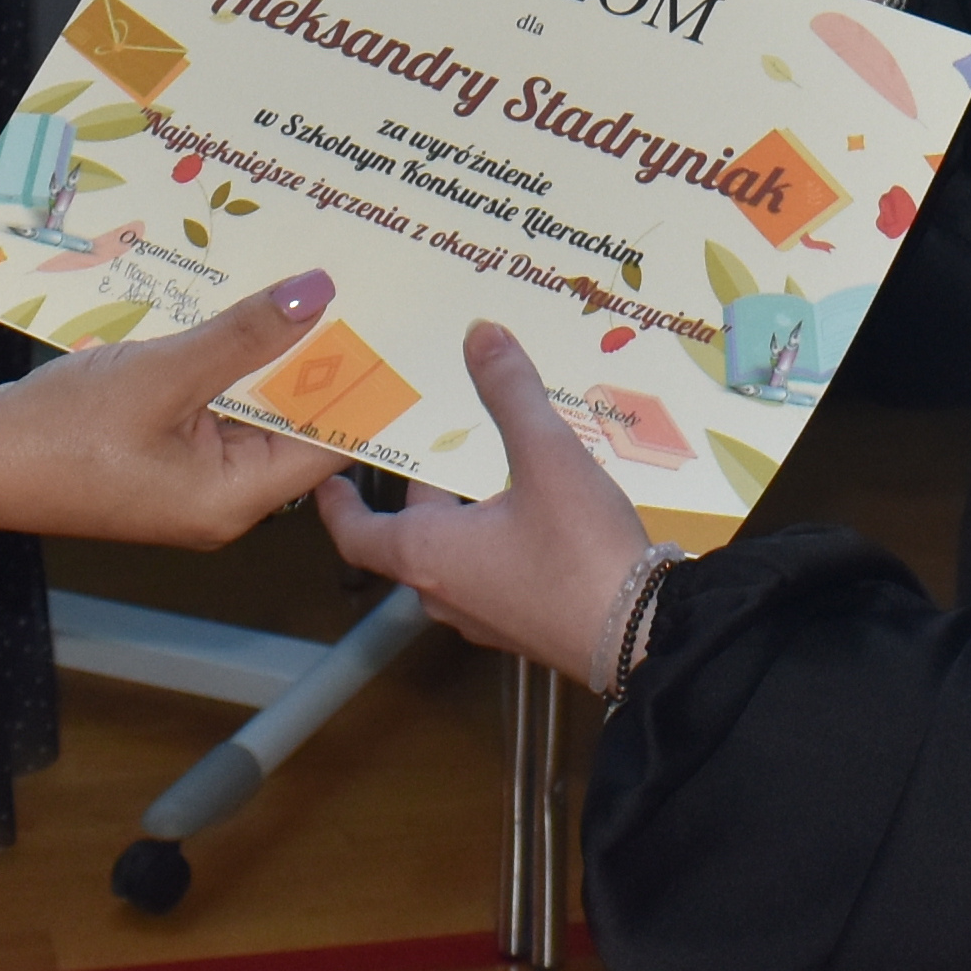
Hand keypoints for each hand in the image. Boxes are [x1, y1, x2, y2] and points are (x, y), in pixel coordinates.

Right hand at [0, 269, 357, 547]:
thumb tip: (319, 294)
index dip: (362, 383)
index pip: (328, 443)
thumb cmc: (62, 434)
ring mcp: (190, 476)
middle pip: (292, 421)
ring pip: (251, 405)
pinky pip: (212, 402)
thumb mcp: (164, 373)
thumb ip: (244, 336)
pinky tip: (235, 306)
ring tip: (303, 280)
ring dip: (266, 350)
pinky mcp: (162, 453)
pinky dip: (224, 359)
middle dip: (315, 355)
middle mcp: (224, 496)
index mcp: (235, 497)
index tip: (393, 325)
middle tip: (354, 285)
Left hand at [313, 318, 665, 687]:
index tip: (327, 473)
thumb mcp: (546, 456)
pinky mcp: (524, 623)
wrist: (644, 636)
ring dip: (462, 507)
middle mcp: (445, 590)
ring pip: (455, 550)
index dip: (336, 501)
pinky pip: (491, 569)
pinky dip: (494, 532)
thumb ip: (511, 391)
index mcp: (428, 554)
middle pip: (412, 531)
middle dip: (420, 483)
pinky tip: (534, 500)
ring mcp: (486, 614)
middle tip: (429, 433)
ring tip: (486, 454)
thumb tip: (479, 333)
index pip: (356, 532)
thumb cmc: (578, 550)